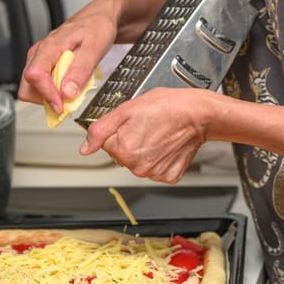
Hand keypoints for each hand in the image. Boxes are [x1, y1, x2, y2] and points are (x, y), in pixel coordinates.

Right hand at [17, 0, 118, 114]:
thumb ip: (80, 70)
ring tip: (71, 92)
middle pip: (27, 86)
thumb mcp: (95, 48)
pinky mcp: (45, 64)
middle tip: (66, 103)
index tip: (61, 106)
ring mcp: (40, 58)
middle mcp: (40, 52)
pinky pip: (41, 84)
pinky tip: (68, 87)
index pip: (34, 75)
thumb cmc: (97, 28)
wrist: (98, 17)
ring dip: (49, 97)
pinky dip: (53, 92)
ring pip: (32, 88)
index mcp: (49, 46)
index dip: (46, 94)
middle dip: (45, 99)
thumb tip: (66, 92)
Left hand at [79, 88, 220, 183]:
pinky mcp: (168, 176)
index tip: (132, 122)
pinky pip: (155, 168)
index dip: (117, 129)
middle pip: (120, 154)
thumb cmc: (168, 106)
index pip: (105, 143)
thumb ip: (100, 129)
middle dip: (129, 139)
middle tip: (146, 125)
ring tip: (158, 133)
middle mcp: (137, 166)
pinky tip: (165, 144)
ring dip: (143, 149)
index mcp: (123, 149)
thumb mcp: (127, 109)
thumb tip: (85, 148)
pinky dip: (158, 157)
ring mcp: (153, 173)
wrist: (199, 114)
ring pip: (137, 161)